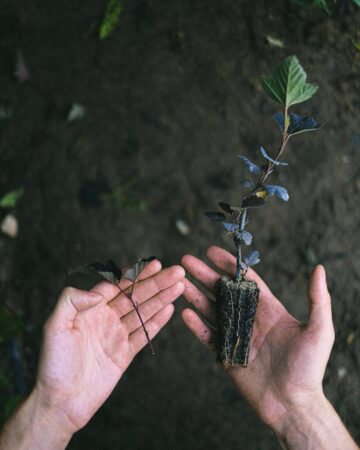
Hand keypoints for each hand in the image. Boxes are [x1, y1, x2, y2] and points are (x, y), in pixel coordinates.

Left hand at [34, 260, 184, 436]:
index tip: (155, 265)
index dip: (137, 274)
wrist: (61, 402)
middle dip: (157, 283)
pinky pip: (144, 334)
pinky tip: (170, 309)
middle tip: (177, 272)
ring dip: (162, 298)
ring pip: (144, 312)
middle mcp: (105, 318)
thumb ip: (71, 301)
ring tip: (179, 286)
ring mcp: (117, 335)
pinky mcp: (125, 353)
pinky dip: (158, 322)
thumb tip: (97, 292)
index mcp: (90, 308)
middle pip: (136, 296)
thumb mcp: (54, 326)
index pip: (118, 284)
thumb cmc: (54, 364)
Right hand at [181, 246, 333, 431]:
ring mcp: (236, 336)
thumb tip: (319, 268)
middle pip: (222, 291)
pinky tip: (184, 312)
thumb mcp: (319, 331)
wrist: (293, 405)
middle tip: (186, 261)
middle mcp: (249, 319)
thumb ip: (317, 299)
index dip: (228, 265)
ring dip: (195, 295)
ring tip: (180, 282)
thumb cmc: (309, 368)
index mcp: (268, 309)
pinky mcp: (227, 355)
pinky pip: (208, 337)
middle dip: (204, 275)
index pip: (245, 280)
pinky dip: (195, 325)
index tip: (211, 251)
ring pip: (211, 310)